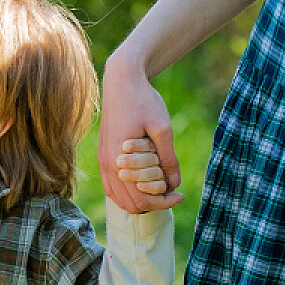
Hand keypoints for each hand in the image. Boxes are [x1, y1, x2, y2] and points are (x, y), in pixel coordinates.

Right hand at [100, 51, 183, 209]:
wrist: (122, 81)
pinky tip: (145, 182)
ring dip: (139, 199)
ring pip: (118, 198)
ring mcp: (103, 160)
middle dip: (153, 203)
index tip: (181, 194)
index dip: (164, 202)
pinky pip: (112, 186)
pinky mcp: (103, 155)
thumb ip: (168, 159)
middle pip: (129, 204)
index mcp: (119, 159)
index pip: (141, 198)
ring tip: (160, 188)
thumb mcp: (163, 129)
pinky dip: (128, 192)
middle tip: (172, 192)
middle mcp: (107, 164)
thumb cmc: (143, 101)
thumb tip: (175, 185)